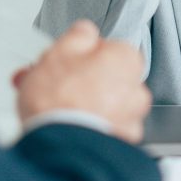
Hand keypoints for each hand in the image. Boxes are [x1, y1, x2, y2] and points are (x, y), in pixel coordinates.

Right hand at [14, 20, 152, 142]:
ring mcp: (129, 120)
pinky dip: (83, 128)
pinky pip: (99, 130)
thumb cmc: (61, 100)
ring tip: (47, 110)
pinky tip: (61, 127)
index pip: (104, 49)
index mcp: (125, 59)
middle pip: (101, 78)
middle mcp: (135, 90)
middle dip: (73, 81)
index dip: (77, 55)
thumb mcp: (60, 50)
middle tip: (45, 85)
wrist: (60, 148)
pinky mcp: (118, 145)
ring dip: (77, 105)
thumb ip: (78, 35)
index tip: (60, 61)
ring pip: (99, 106)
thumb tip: (85, 32)